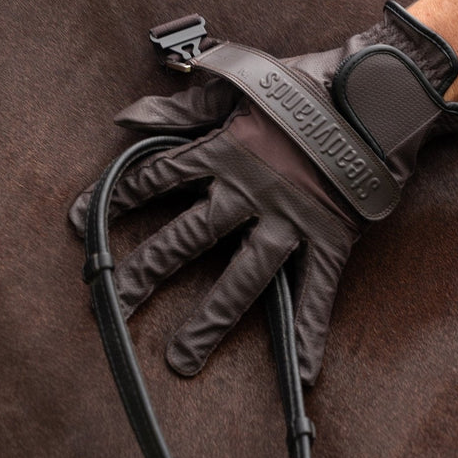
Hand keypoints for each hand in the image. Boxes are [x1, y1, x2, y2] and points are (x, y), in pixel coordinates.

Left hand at [71, 3, 457, 383]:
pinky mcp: (331, 238)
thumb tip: (126, 120)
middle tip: (109, 309)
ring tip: (180, 360)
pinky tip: (300, 375)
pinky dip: (310, 332)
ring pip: (243, 277)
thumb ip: (182, 105)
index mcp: (223, 150)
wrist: (376, 92)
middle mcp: (249, 191)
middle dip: (146, 272)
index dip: (116, 201)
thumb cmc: (305, 84)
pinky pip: (318, 292)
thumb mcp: (237, 82)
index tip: (81, 227)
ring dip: (212, 320)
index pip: (156, 179)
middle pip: (187, 238)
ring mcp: (290, 220)